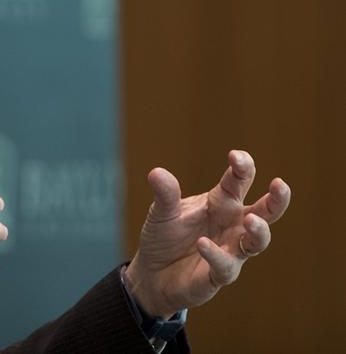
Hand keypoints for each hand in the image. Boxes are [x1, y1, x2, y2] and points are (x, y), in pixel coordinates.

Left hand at [125, 150, 290, 317]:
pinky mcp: (220, 274)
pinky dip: (216, 254)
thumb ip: (165, 194)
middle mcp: (233, 225)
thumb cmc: (165, 237)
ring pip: (257, 242)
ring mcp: (230, 250)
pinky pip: (226, 265)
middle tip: (280, 185)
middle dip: (277, 199)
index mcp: (221, 203)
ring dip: (259, 231)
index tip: (236, 157)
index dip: (242, 167)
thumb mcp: (161, 212)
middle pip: (266, 211)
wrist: (152, 274)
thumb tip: (157, 172)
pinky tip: (203, 244)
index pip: (238, 181)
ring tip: (250, 221)